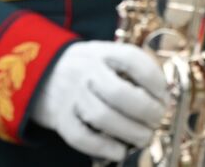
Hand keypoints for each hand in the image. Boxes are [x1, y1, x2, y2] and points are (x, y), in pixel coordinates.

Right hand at [29, 41, 165, 159]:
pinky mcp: (58, 118)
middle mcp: (85, 71)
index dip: (154, 79)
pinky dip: (103, 147)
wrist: (40, 71)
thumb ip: (131, 70)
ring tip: (145, 137)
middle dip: (145, 110)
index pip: (132, 60)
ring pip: (102, 116)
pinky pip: (80, 136)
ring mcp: (70, 95)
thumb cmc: (87, 66)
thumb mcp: (106, 55)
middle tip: (158, 119)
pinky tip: (119, 152)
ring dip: (129, 131)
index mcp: (102, 52)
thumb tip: (163, 95)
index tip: (164, 94)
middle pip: (119, 93)